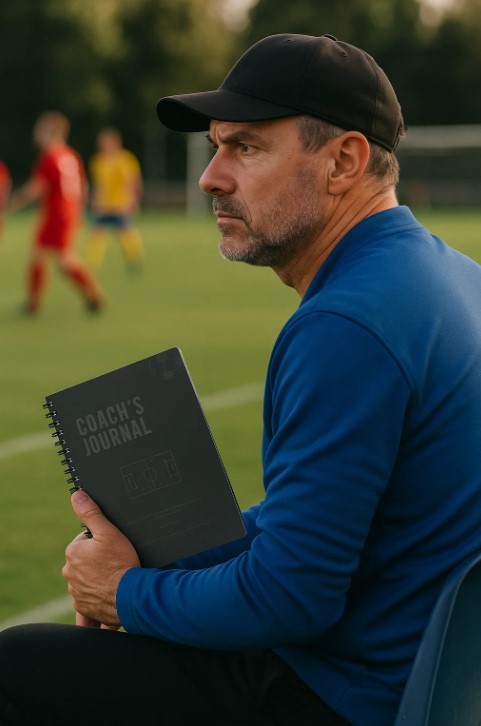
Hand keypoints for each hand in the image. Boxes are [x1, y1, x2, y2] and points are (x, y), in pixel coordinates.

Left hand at [62, 489, 139, 626]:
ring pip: (87, 580)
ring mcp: (76, 592)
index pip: (85, 542)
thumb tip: (76, 496)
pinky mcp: (84, 608)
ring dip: (97, 580)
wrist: (130, 595)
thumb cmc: (121, 562)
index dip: (101, 543)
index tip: (113, 548)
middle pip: (85, 561)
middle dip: (97, 561)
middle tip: (116, 562)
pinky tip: (105, 597)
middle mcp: (69, 573)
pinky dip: (95, 600)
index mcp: (73, 552)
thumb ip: (91, 513)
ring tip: (115, 578)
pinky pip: (87, 602)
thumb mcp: (109, 532)